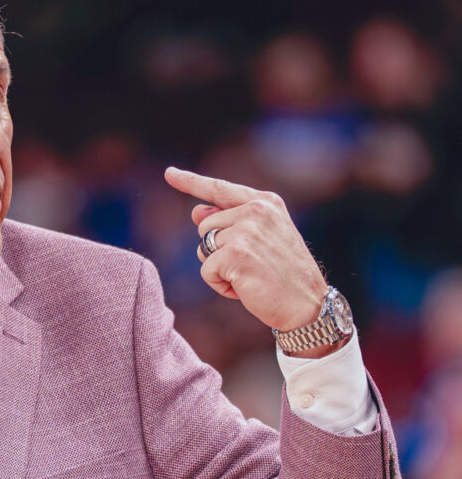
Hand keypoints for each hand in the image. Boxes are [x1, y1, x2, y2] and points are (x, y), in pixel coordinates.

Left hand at [163, 167, 327, 333]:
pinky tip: (244, 288)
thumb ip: (230, 221)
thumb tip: (196, 211)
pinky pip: (206, 270)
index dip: (191, 181)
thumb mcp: (260, 239)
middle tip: (249, 265)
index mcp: (265, 202)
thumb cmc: (283, 274)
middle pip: (204, 225)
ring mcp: (245, 231)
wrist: (308, 305)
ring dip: (218, 268)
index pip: (219, 189)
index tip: (169, 173)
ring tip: (249, 276)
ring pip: (203, 248)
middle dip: (217, 249)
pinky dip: (219, 284)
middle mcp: (255, 211)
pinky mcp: (235, 254)